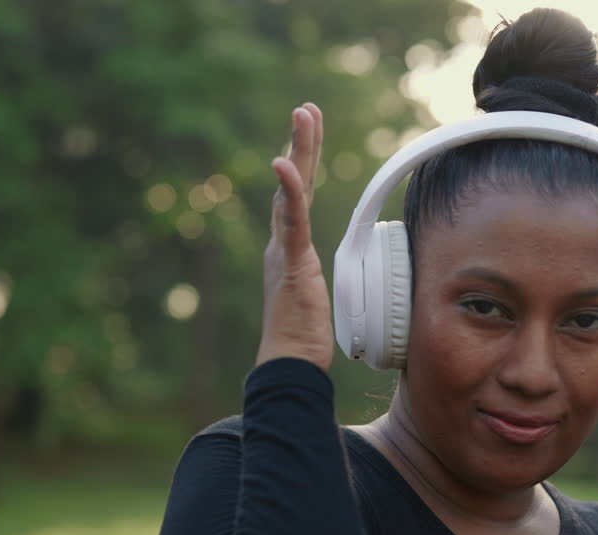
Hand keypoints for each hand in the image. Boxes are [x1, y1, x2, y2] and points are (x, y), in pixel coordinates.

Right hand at [256, 103, 334, 370]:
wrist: (289, 363)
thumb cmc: (302, 336)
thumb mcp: (313, 294)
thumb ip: (310, 274)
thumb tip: (316, 271)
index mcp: (289, 248)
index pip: (298, 196)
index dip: (303, 163)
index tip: (309, 132)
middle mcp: (281, 243)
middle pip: (294, 183)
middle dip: (302, 144)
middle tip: (307, 108)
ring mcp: (283, 251)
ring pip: (292, 192)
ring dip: (298, 152)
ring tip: (303, 116)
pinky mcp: (290, 264)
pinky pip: (291, 222)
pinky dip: (288, 192)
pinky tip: (283, 164)